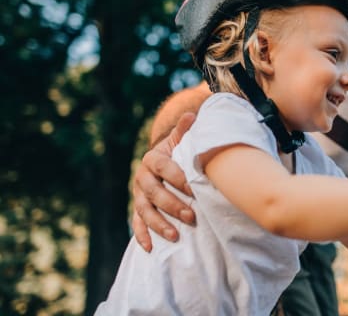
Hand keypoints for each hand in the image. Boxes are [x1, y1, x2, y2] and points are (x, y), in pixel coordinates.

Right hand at [132, 112, 196, 251]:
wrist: (165, 162)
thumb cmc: (178, 152)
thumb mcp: (181, 141)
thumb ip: (185, 131)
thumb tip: (192, 116)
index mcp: (152, 159)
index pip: (163, 167)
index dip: (177, 177)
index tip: (193, 188)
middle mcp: (141, 177)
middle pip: (153, 193)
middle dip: (172, 205)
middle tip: (191, 216)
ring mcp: (138, 195)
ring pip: (144, 211)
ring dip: (159, 224)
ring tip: (175, 236)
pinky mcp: (138, 209)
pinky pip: (137, 224)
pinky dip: (142, 236)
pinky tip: (150, 248)